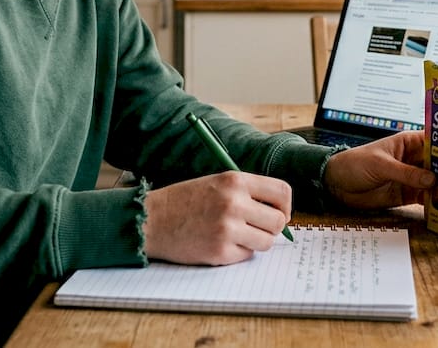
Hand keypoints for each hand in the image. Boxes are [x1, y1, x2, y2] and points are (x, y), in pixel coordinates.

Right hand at [142, 171, 291, 264]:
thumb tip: (281, 212)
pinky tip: (218, 242)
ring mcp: (228, 229)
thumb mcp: (217, 183)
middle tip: (256, 228)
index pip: (282, 192)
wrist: (152, 220)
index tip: (279, 213)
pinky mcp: (220, 252)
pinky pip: (246, 255)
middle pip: (279, 221)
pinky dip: (237, 252)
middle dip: (271, 227)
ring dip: (256, 241)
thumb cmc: (184, 201)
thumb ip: (247, 192)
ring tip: (236, 235)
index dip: (285, 206)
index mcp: (235, 181)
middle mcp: (234, 203)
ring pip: (267, 241)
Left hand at [323, 131, 434, 208]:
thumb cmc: (355, 164)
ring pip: (436, 183)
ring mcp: (412, 178)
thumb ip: (405, 173)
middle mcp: (414, 159)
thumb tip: (432, 179)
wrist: (336, 184)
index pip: (435, 141)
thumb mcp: (380, 165)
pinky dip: (437, 204)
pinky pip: (426, 199)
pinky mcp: (407, 195)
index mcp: (408, 143)